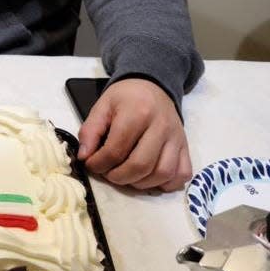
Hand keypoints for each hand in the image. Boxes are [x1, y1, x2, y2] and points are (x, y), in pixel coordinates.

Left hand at [77, 78, 191, 191]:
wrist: (153, 86)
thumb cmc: (126, 98)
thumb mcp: (102, 106)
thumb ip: (90, 130)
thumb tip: (84, 157)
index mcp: (137, 113)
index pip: (116, 149)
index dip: (99, 163)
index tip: (91, 165)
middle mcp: (161, 126)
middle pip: (141, 165)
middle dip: (119, 177)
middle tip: (108, 173)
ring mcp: (176, 138)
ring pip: (163, 173)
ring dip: (141, 183)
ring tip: (127, 176)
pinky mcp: (186, 147)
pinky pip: (182, 174)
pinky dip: (166, 184)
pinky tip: (150, 178)